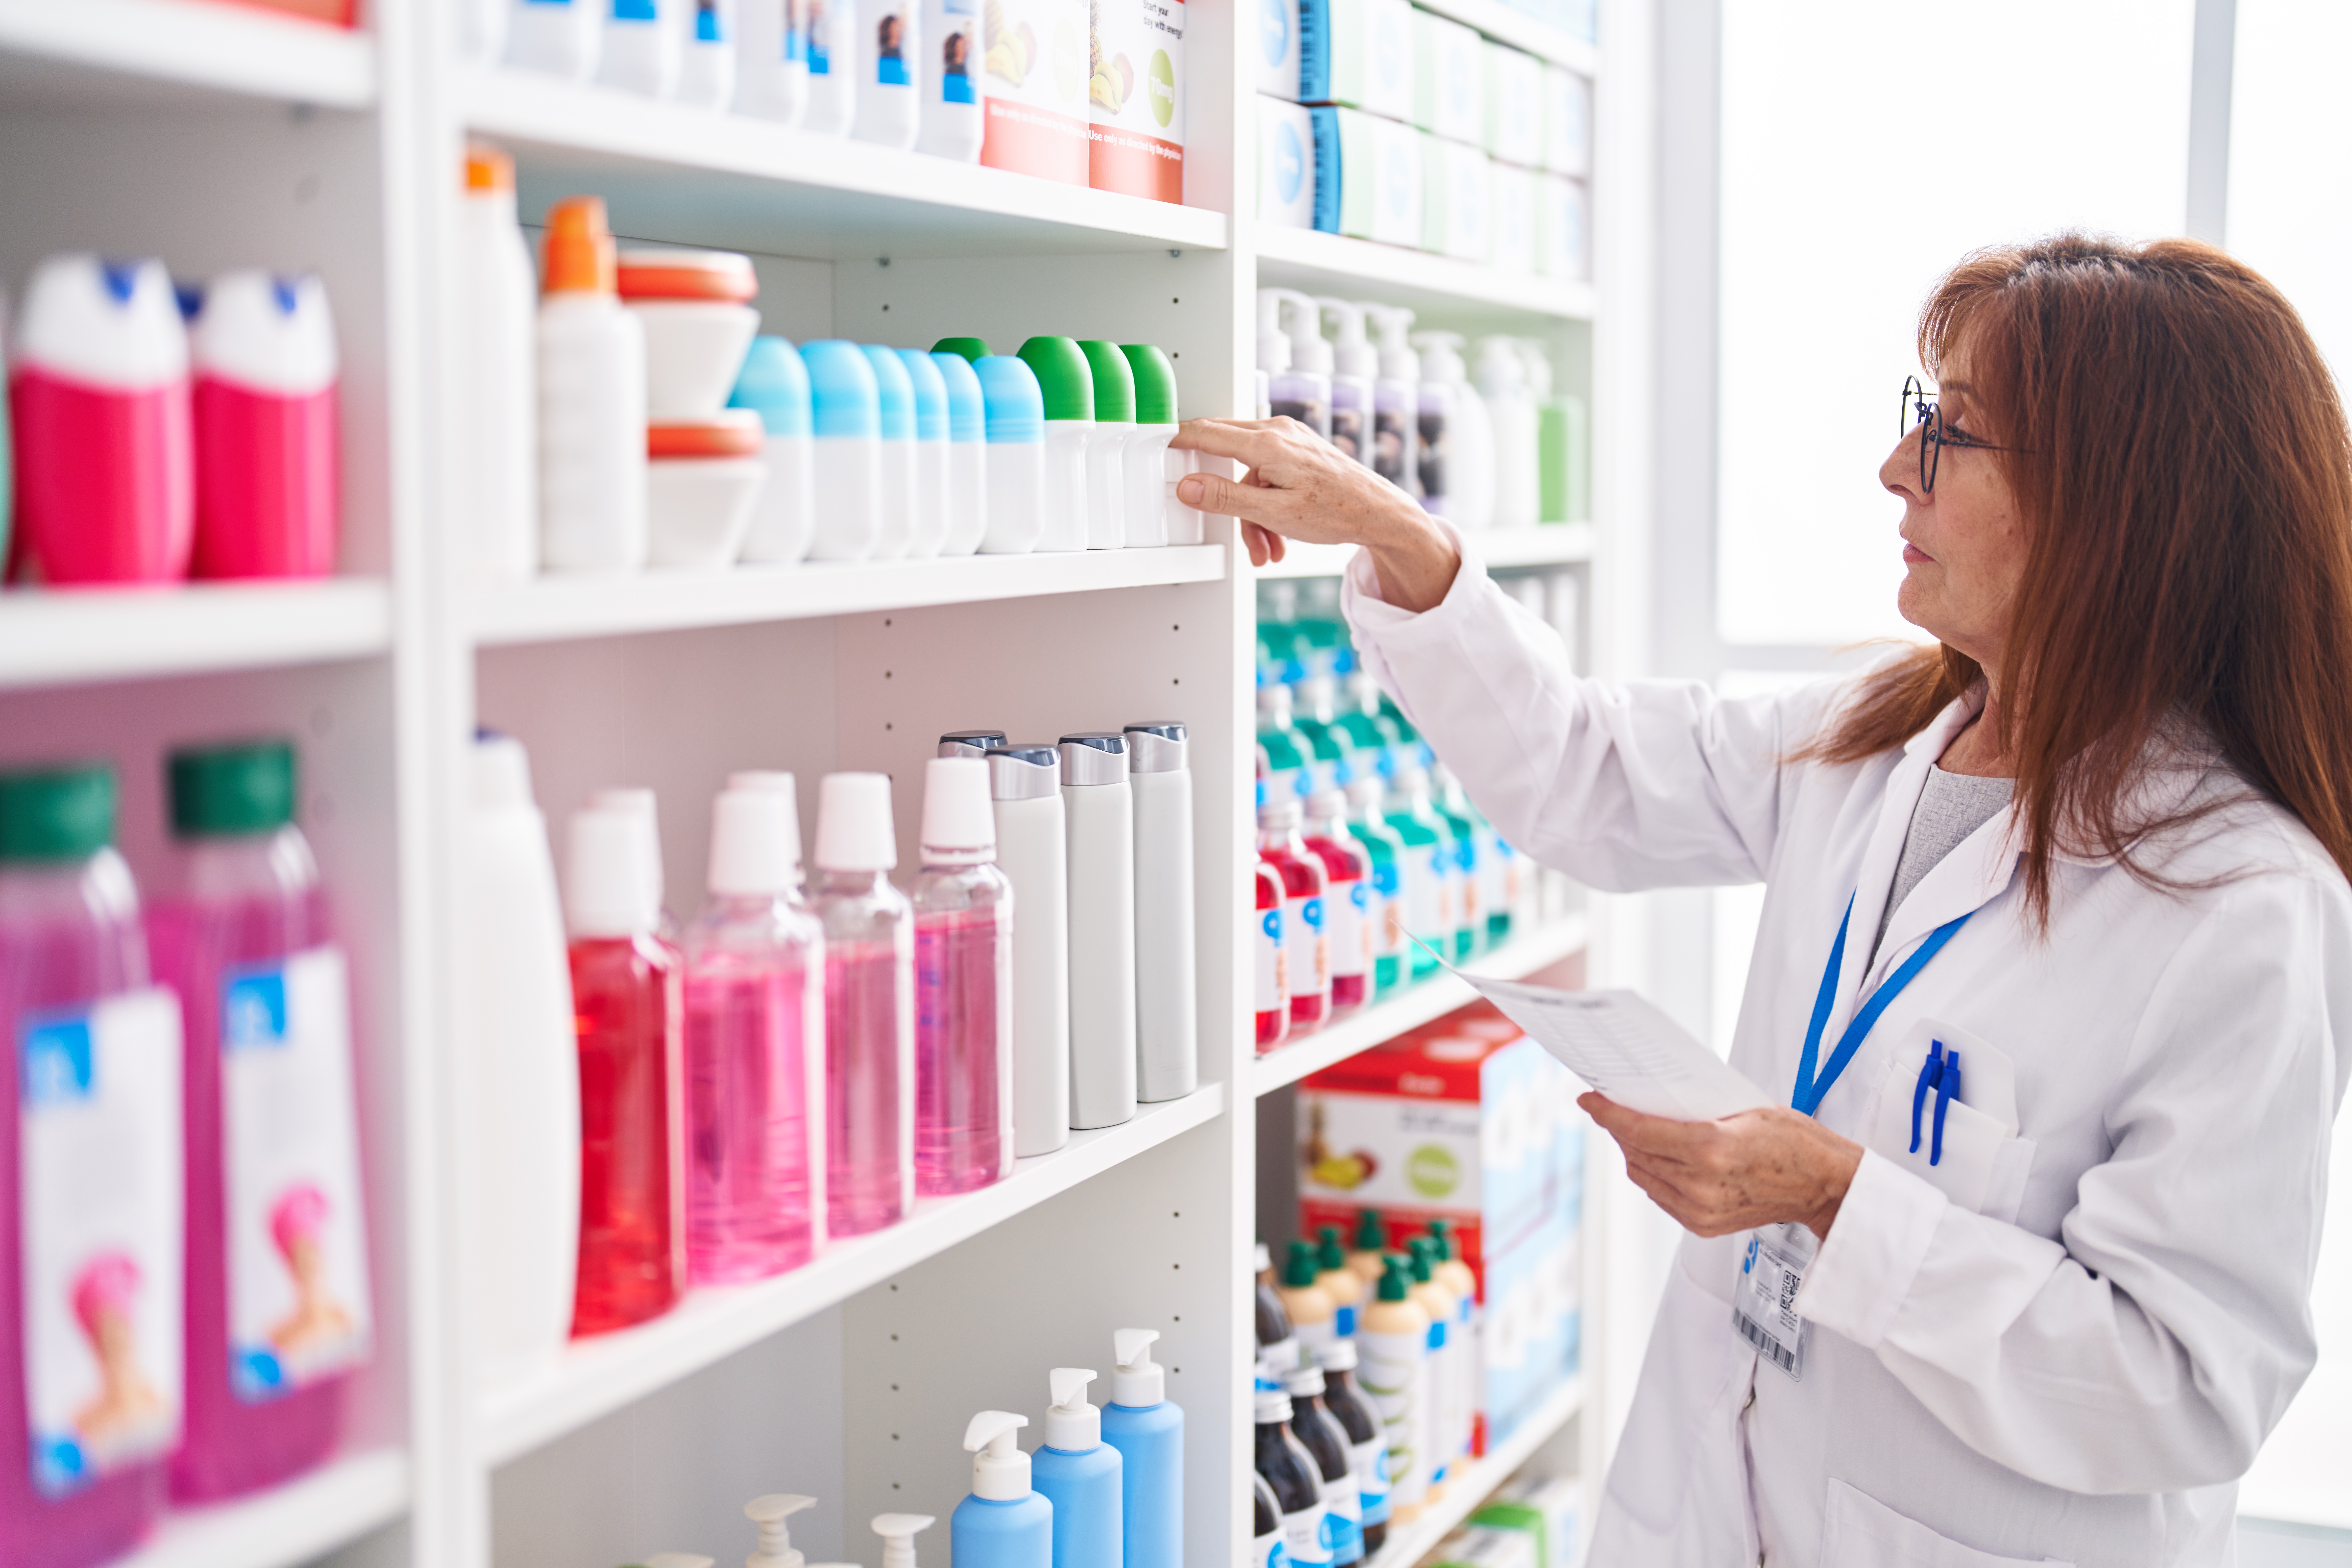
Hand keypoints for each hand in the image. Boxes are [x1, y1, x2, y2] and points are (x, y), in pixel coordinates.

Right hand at [1170, 417, 1461, 611]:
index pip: (1205, 431)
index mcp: (1267, 442)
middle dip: (1224, 498)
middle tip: (1223, 524)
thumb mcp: (1273, 512)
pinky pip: (1268, 475)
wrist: (1382, 514)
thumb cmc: (1337, 512)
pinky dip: (1268, 507)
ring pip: (1249, 474)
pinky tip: (1280, 538)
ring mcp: (1291, 439)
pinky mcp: (1300, 451)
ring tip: (1268, 550)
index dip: (1177, 441)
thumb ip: (1225, 498)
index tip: (1157, 448)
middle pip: (1225, 452)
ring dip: (1251, 515)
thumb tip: (1187, 486)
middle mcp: (1278, 432)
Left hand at [1580, 1093, 1863, 1240]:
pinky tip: (1656, 1157)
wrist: (1822, 1185)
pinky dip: (1652, 1174)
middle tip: (1611, 1108)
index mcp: (1710, 1149)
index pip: (1639, 1130)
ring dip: (1632, 1151)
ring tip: (1631, 1130)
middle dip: (1618, 1128)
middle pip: (1635, 1152)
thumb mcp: (1745, 1108)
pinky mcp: (1703, 1225)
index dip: (1607, 1113)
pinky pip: (1660, 1194)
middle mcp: (1700, 1184)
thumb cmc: (1793, 1140)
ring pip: (1643, 1175)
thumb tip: (1652, 1099)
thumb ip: (1695, 1109)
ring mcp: (1700, 1209)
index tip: (1588, 1099)